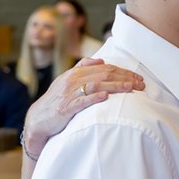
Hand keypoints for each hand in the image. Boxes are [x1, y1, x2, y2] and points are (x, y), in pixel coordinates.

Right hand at [22, 58, 143, 157]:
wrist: (38, 119)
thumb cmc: (57, 100)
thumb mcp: (67, 81)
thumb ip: (82, 68)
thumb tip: (101, 60)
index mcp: (75, 73)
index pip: (104, 68)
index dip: (123, 71)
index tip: (138, 77)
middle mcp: (72, 81)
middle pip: (103, 75)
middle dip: (124, 78)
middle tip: (141, 84)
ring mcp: (69, 94)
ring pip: (95, 85)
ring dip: (115, 86)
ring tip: (130, 87)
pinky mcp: (66, 108)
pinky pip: (81, 101)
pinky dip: (94, 98)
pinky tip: (106, 96)